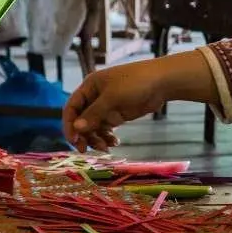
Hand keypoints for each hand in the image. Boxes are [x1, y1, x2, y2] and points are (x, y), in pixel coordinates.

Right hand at [64, 53, 215, 149]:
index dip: (69, 124)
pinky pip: (106, 129)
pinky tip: (115, 143)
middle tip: (86, 150)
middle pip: (81, 120)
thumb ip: (93, 114)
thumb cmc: (135, 83)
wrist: (162, 82)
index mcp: (89, 87)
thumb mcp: (112, 97)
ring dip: (96, 138)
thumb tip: (76, 128)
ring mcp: (106, 106)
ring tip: (106, 148)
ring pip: (93, 127)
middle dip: (84, 135)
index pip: (71, 107)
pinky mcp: (117, 114)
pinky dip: (107, 137)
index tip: (74, 140)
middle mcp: (94, 97)